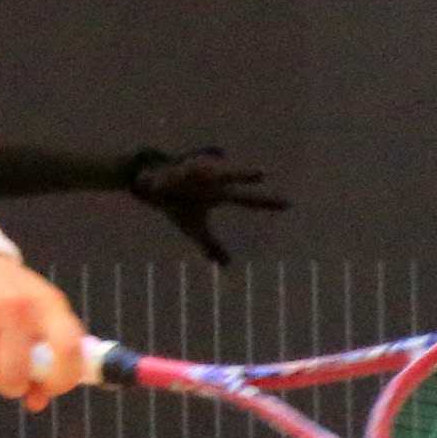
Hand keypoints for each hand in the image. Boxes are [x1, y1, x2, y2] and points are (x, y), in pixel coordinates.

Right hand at [0, 254, 94, 410]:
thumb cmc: (7, 294)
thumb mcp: (36, 311)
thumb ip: (44, 353)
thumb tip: (37, 401)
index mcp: (47, 304)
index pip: (68, 349)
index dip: (62, 379)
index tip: (50, 387)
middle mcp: (17, 308)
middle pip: (17, 374)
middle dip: (13, 387)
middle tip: (9, 380)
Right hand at [126, 149, 285, 265]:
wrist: (148, 182)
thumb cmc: (177, 202)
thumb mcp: (194, 227)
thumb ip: (211, 245)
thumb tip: (225, 266)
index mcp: (218, 194)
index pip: (246, 200)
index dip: (265, 202)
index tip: (289, 204)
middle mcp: (209, 181)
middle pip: (227, 177)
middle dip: (239, 175)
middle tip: (261, 172)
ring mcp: (189, 174)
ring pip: (192, 171)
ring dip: (194, 173)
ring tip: (207, 173)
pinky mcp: (165, 172)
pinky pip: (162, 179)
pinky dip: (156, 183)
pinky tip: (150, 182)